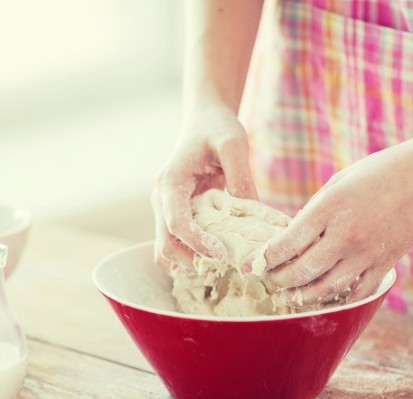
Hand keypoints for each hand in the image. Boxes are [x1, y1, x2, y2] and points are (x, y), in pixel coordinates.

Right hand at [151, 106, 257, 268]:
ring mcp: (164, 210)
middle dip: (192, 260)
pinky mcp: (174, 216)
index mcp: (170, 182)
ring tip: (223, 261)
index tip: (222, 254)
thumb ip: (240, 175)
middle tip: (226, 264)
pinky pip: (176, 245)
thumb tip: (251, 211)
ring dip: (190, 262)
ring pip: (166, 251)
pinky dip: (192, 256)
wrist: (203, 120)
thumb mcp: (234, 143)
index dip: (197, 243)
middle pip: (165, 246)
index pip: (176, 223)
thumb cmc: (217, 128)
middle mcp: (161, 200)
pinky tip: (218, 253)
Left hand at [260, 140, 412, 301]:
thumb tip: (291, 239)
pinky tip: (323, 298)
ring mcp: (367, 253)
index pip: (286, 243)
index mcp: (329, 207)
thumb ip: (314, 212)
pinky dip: (337, 299)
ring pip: (325, 289)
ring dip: (301, 296)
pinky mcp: (386, 264)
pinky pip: (356, 293)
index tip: (250, 264)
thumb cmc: (381, 171)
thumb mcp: (338, 182)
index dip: (264, 258)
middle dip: (278, 280)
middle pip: (301, 271)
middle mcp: (346, 234)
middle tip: (268, 279)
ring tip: (288, 295)